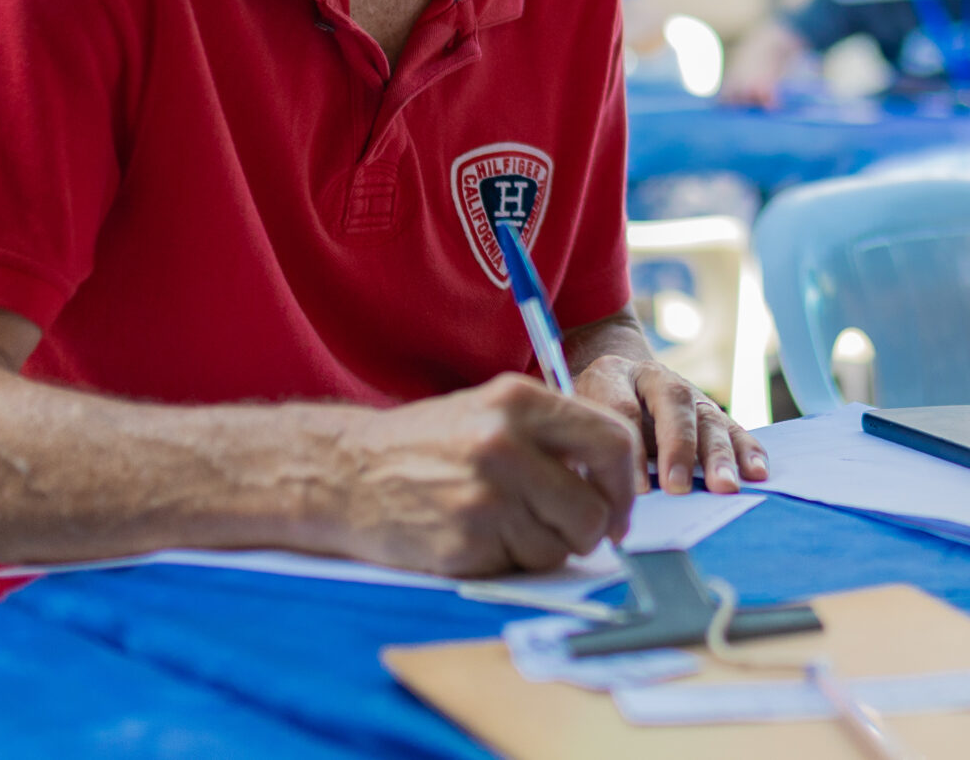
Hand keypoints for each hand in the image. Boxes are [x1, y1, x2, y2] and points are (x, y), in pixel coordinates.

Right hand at [322, 373, 639, 576]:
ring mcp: (484, 497)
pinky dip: (510, 561)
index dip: (625, 484)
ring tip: (508, 527)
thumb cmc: (426, 446)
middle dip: (591, 529)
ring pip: (561, 546)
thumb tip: (615, 482)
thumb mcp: (490, 411)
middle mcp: (505, 445)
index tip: (619, 506)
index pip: (611, 441)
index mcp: (519, 402)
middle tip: (572, 531)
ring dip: (546, 547)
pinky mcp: (465, 543)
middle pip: (593, 508)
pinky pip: (521, 567)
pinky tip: (479, 539)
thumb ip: (552, 434)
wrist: (344, 475)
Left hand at [577, 355, 768, 493]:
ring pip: (708, 418)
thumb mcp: (573, 416)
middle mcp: (657, 378)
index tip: (636, 490)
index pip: (623, 409)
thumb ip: (582, 445)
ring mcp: (688, 393)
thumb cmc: (588, 407)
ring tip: (724, 487)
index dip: (632, 450)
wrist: (615, 372)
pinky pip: (733, 428)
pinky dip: (748, 450)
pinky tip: (757, 472)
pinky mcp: (711, 412)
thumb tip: (597, 494)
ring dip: (718, 456)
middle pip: (673, 407)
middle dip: (678, 448)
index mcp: (612, 374)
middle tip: (677, 488)